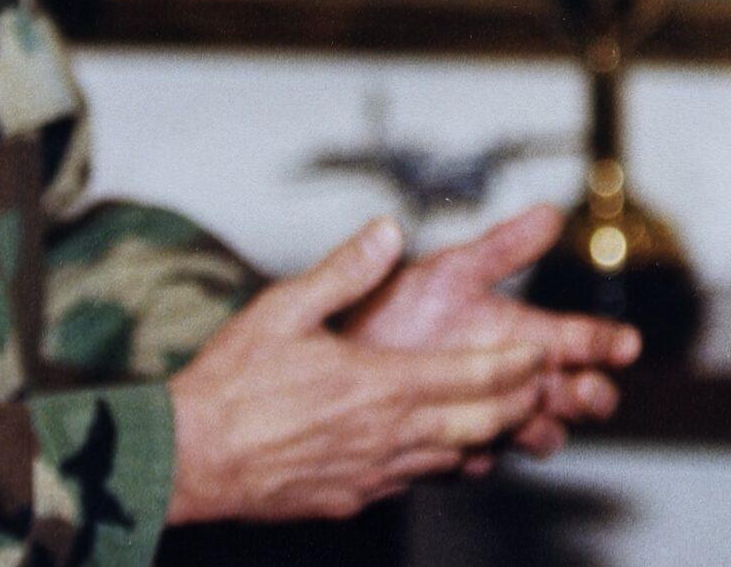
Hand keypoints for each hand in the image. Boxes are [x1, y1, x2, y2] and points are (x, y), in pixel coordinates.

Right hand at [165, 218, 548, 524]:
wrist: (188, 458)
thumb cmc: (230, 385)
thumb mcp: (284, 307)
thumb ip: (345, 269)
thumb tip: (388, 231)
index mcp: (378, 385)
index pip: (471, 378)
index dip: (514, 367)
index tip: (541, 354)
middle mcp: (385, 435)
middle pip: (477, 425)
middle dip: (516, 405)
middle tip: (541, 389)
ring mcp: (371, 474)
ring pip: (449, 458)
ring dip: (483, 437)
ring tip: (503, 418)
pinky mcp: (351, 499)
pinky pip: (412, 481)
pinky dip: (438, 463)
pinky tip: (435, 450)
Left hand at [348, 203, 641, 460]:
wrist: (340, 353)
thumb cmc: (397, 308)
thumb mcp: (451, 271)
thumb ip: (503, 248)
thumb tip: (550, 213)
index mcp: (521, 334)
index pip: (581, 341)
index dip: (606, 343)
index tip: (626, 344)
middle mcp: (514, 378)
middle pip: (575, 397)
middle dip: (588, 396)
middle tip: (586, 390)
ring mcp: (488, 414)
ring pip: (537, 433)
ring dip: (541, 428)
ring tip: (532, 416)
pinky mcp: (454, 448)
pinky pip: (477, 461)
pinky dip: (479, 453)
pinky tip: (472, 444)